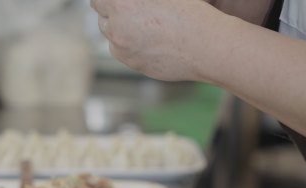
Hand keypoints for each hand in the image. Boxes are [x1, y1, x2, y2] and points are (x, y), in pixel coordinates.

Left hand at [91, 0, 226, 81]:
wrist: (204, 45)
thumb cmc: (189, 12)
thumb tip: (128, 2)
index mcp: (121, 3)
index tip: (118, 1)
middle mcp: (117, 26)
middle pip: (101, 15)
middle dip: (111, 10)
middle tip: (128, 8)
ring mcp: (122, 48)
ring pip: (109, 34)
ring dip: (118, 27)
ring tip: (140, 22)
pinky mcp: (131, 63)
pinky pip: (120, 51)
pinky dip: (127, 44)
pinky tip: (146, 38)